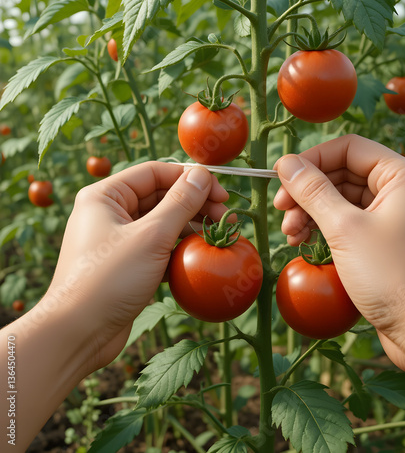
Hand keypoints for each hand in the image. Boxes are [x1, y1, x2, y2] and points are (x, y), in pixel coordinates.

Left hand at [39, 162, 229, 372]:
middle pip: (161, 196)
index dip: (190, 178)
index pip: (155, 172)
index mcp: (106, 195)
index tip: (220, 193)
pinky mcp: (128, 262)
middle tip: (224, 216)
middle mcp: (111, 212)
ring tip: (216, 235)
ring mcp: (119, 238)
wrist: (77, 334)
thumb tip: (202, 174)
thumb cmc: (109, 278)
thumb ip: (180, 202)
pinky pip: (158, 245)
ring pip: (163, 222)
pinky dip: (179, 247)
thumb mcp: (151, 236)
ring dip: (190, 226)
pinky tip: (199, 254)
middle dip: (195, 204)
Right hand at [273, 134, 404, 373]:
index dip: (311, 159)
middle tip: (281, 210)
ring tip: (289, 233)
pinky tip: (303, 242)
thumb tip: (287, 163)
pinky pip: (350, 223)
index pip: (348, 148)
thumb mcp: (345, 228)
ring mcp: (394, 217)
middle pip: (343, 174)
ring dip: (311, 212)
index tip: (281, 177)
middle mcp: (401, 191)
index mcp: (402, 175)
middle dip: (308, 191)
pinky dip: (325, 229)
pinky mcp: (386, 242)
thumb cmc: (392, 275)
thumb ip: (313, 191)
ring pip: (343, 200)